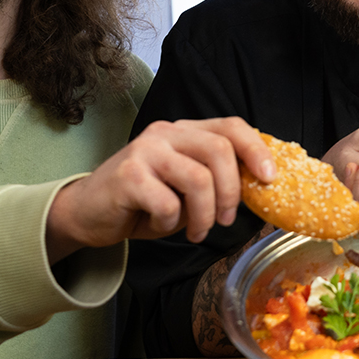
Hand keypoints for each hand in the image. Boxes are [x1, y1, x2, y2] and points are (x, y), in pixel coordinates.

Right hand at [45, 117, 275, 262]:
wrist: (88, 213)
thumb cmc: (145, 202)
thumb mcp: (186, 187)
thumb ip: (216, 179)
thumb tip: (260, 188)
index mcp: (186, 131)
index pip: (231, 126)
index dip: (256, 150)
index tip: (269, 179)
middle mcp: (166, 132)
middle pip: (219, 150)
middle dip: (231, 192)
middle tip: (225, 220)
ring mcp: (146, 150)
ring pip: (199, 179)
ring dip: (205, 215)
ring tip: (196, 231)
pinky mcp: (128, 175)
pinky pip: (168, 203)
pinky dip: (172, 222)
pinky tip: (161, 224)